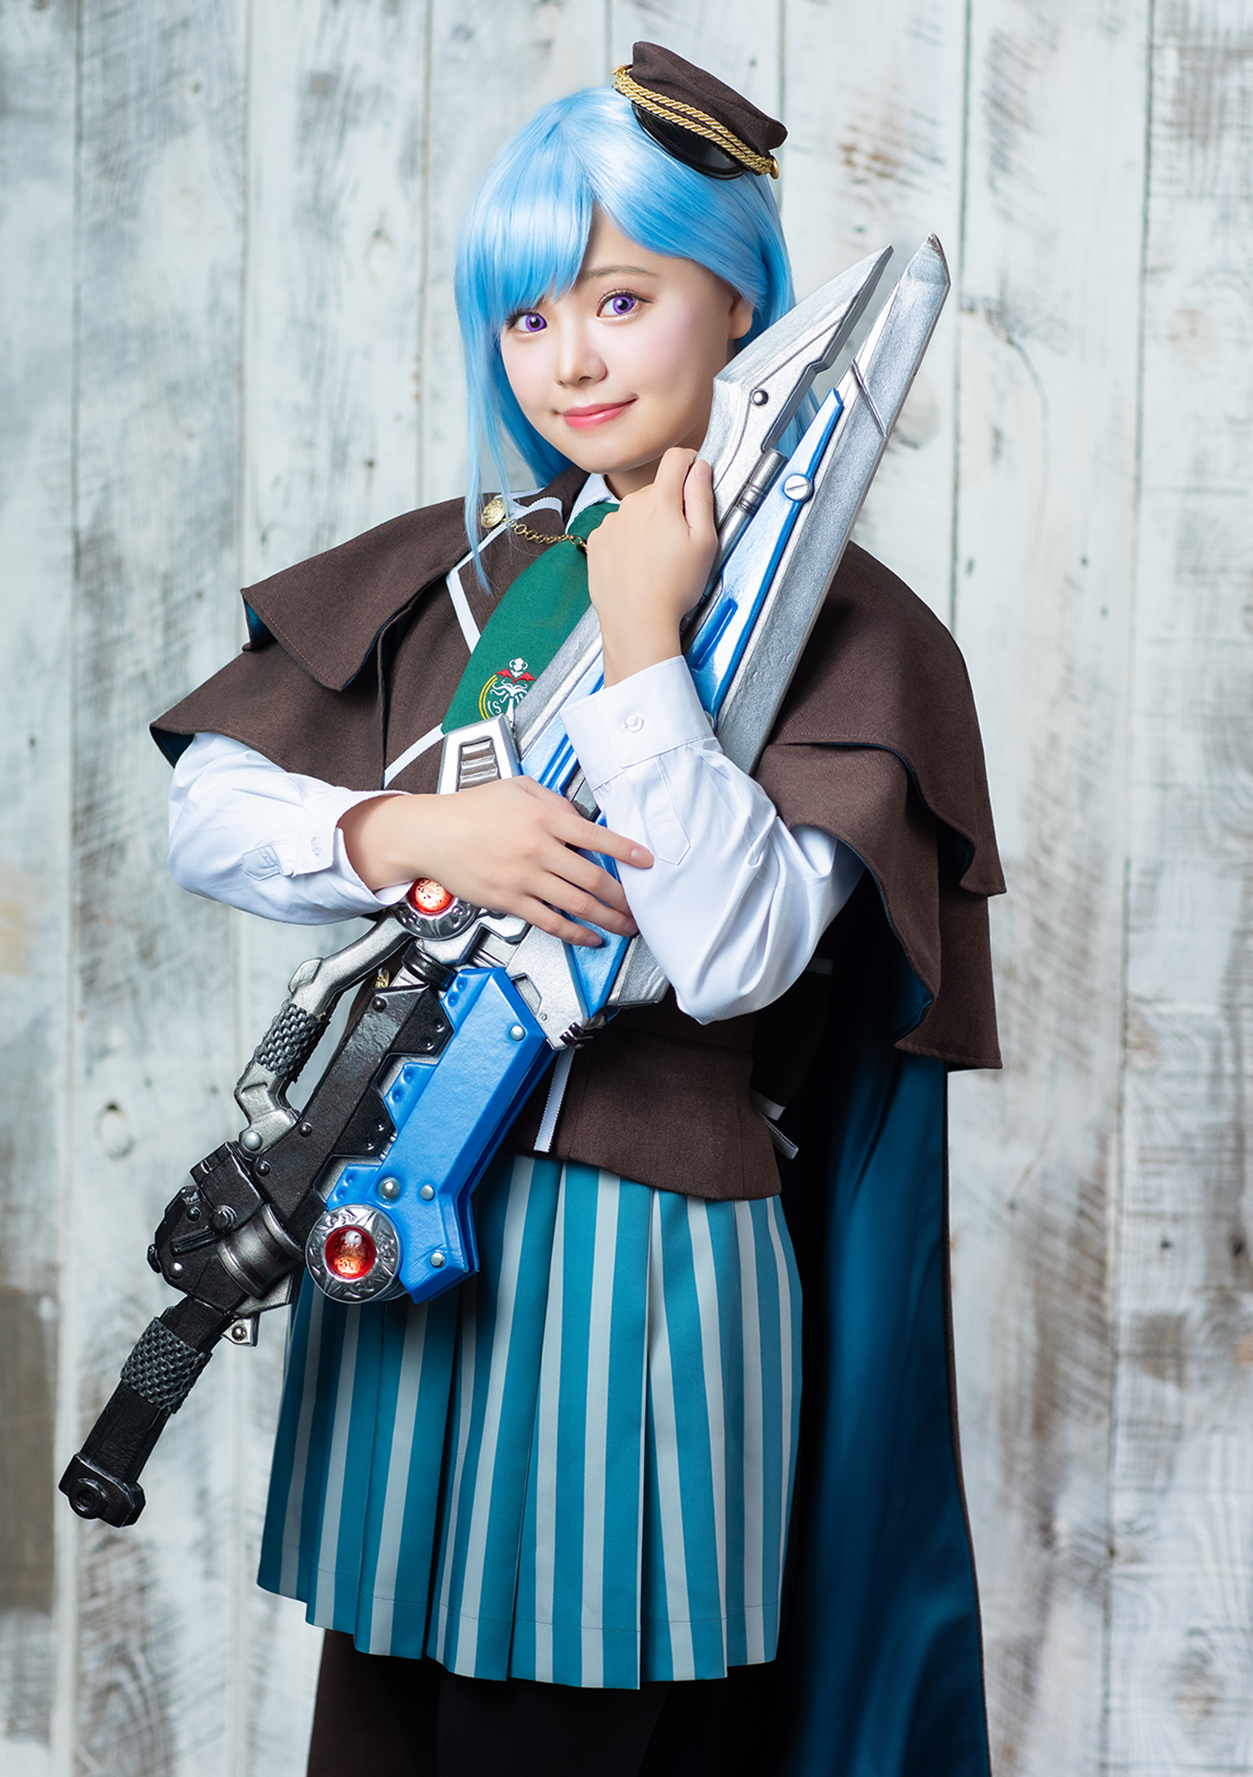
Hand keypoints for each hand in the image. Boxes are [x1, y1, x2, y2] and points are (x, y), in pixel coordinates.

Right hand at [338, 776, 652, 945]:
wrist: (431, 834)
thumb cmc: (471, 809)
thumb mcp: (518, 787)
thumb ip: (554, 800)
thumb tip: (582, 817)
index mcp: (543, 817)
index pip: (596, 836)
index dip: (626, 850)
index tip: (646, 861)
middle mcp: (537, 849)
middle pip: (592, 877)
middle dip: (622, 896)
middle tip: (639, 904)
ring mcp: (524, 878)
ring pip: (577, 904)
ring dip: (607, 918)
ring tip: (625, 925)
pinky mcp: (510, 901)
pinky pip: (550, 921)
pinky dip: (575, 933)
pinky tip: (590, 937)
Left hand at [589, 448, 716, 685]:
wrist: (636, 622)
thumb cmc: (674, 588)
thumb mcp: (704, 542)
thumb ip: (702, 498)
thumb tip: (700, 468)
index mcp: (660, 501)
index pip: (676, 457)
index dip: (691, 464)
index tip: (696, 479)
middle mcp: (630, 505)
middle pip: (656, 490)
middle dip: (671, 507)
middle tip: (681, 542)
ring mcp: (610, 523)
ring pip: (636, 512)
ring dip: (648, 526)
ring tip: (657, 561)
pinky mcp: (597, 542)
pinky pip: (618, 531)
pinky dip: (629, 542)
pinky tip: (638, 567)